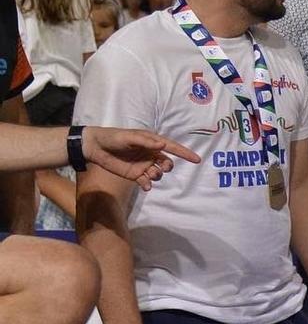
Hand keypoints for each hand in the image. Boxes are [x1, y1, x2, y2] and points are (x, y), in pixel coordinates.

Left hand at [82, 127, 200, 190]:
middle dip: (168, 166)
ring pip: (158, 173)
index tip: (196, 160)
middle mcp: (150, 154)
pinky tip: (145, 186)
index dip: (185, 153)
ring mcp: (143, 165)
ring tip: (148, 175)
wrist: (95, 147)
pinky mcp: (134, 175)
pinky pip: (146, 182)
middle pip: (167, 162)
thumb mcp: (129, 137)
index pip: (172, 148)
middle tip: (162, 168)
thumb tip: (163, 145)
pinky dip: (148, 185)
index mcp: (152, 142)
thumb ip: (146, 141)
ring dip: (157, 175)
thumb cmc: (113, 137)